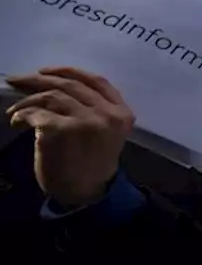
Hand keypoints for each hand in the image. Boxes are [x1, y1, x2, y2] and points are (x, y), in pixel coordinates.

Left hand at [6, 67, 133, 208]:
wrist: (84, 193)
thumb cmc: (92, 163)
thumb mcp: (106, 132)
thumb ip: (96, 109)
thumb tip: (57, 84)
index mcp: (121, 112)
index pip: (96, 81)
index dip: (68, 71)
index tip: (45, 71)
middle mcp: (107, 114)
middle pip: (69, 85)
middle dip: (38, 79)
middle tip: (16, 80)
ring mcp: (85, 121)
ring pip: (50, 96)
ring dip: (26, 101)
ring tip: (15, 110)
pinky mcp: (62, 130)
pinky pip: (36, 113)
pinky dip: (21, 115)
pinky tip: (17, 122)